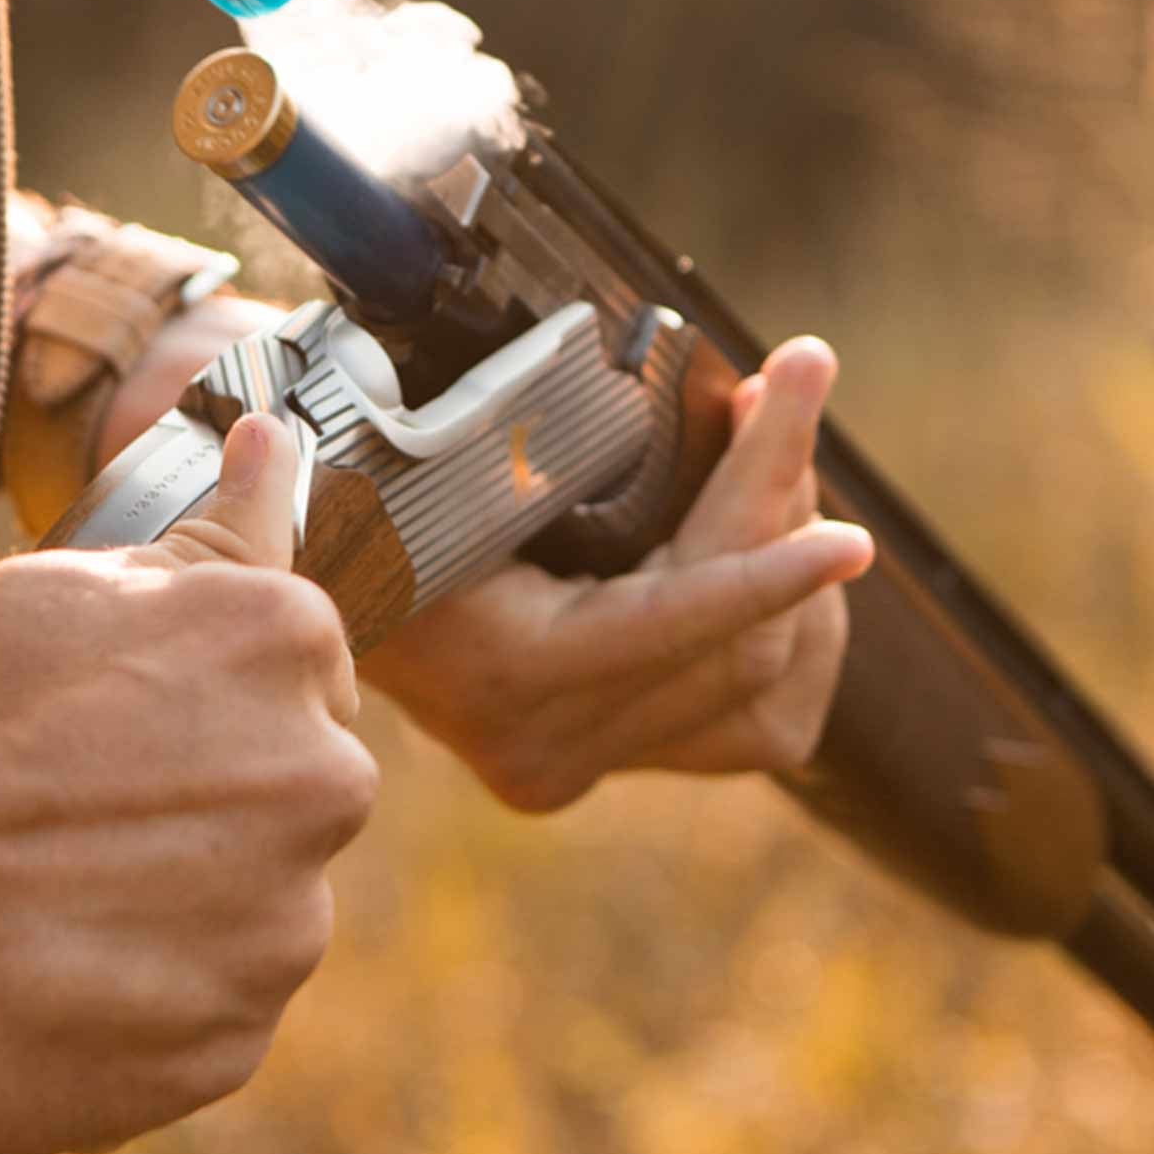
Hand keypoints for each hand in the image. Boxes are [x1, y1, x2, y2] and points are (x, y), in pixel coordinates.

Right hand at [0, 414, 374, 1153]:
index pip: (299, 681)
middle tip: (67, 820)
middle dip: (208, 811)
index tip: (107, 734)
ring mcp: (281, 929)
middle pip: (290, 802)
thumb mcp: (74, 582)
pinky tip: (48, 980)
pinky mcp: (228, 1047)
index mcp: (291, 644)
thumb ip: (215, 530)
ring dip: (178, 917)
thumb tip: (278, 440)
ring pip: (255, 919)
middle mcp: (323, 781)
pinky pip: (209, 1021)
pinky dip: (144, 1009)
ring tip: (43, 907)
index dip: (191, 709)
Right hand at [362, 338, 873, 811]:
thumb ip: (523, 427)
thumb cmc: (345, 485)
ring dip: (796, 576)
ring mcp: (574, 767)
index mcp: (503, 672)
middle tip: (790, 386)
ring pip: (762, 695)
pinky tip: (774, 560)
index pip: (674, 627)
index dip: (767, 565)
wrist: (299, 575)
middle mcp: (544, 747)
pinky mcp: (600, 763)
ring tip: (775, 458)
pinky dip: (780, 636)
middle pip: (736, 649)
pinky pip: (746, 724)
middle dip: (782, 510)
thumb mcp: (409, 444)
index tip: (854, 536)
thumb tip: (658, 394)